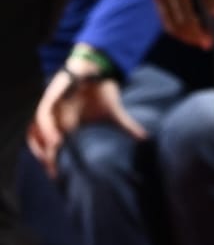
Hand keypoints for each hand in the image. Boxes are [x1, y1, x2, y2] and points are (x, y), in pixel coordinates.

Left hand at [27, 69, 146, 171]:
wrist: (97, 69)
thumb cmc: (102, 91)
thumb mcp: (115, 114)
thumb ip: (128, 127)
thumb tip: (147, 138)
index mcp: (67, 125)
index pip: (53, 147)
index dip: (52, 161)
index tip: (57, 176)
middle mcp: (56, 119)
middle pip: (40, 143)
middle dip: (45, 157)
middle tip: (53, 171)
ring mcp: (51, 109)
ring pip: (35, 131)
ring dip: (40, 146)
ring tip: (51, 158)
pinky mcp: (50, 98)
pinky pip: (42, 116)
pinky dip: (45, 129)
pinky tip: (56, 140)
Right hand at [151, 0, 213, 48]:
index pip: (185, 21)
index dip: (198, 34)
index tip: (210, 41)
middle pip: (174, 26)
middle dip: (190, 37)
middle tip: (206, 44)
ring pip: (167, 22)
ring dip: (182, 33)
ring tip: (197, 37)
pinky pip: (164, 14)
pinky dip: (175, 23)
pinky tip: (187, 23)